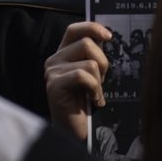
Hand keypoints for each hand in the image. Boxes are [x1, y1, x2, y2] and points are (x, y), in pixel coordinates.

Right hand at [45, 21, 111, 139]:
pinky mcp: (54, 86)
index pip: (75, 30)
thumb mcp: (92, 74)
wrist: (77, 133)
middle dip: (103, 63)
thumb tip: (106, 35)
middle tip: (101, 82)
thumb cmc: (87, 104)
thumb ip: (93, 56)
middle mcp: (53, 60)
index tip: (109, 36)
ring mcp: (52, 73)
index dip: (92, 28)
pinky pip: (84, 76)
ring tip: (94, 94)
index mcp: (62, 54)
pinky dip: (95, 90)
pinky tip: (93, 102)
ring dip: (99, 81)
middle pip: (87, 44)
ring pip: (89, 62)